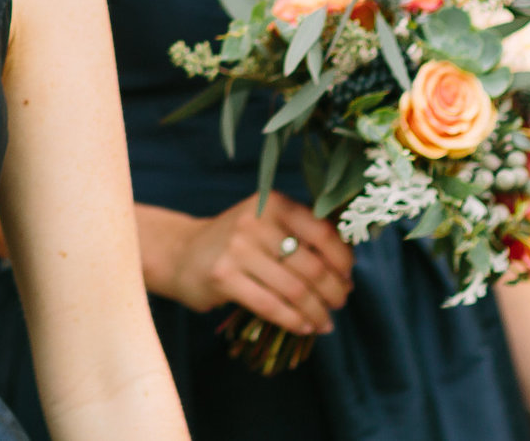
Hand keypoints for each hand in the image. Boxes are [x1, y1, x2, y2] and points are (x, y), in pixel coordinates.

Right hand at [139, 193, 353, 335]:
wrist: (181, 252)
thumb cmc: (236, 241)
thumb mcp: (267, 223)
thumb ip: (302, 234)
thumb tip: (346, 268)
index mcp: (273, 203)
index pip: (322, 231)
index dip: (342, 259)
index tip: (348, 277)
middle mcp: (255, 222)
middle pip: (311, 266)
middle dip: (333, 291)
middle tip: (339, 303)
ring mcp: (237, 249)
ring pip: (294, 290)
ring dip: (317, 312)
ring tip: (325, 321)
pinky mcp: (223, 277)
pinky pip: (270, 306)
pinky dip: (294, 321)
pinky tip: (303, 327)